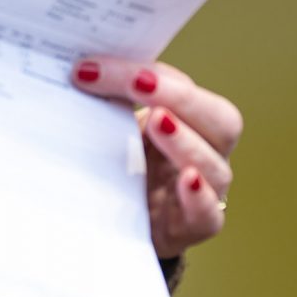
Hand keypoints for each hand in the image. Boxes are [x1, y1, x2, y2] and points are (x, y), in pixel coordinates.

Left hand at [72, 56, 243, 258]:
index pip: (181, 87)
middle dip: (178, 96)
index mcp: (193, 120)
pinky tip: (186, 180)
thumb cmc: (125, 167)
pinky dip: (199, 196)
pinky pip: (208, 214)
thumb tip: (76, 72)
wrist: (122, 225)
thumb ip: (109, 104)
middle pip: (220, 120)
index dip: (144, 73)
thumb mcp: (117, 132)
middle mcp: (208, 152)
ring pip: (214, 165)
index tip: (91, 68)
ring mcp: (207, 190)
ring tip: (157, 122)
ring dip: (184, 140)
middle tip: (137, 83)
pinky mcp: (195, 227)